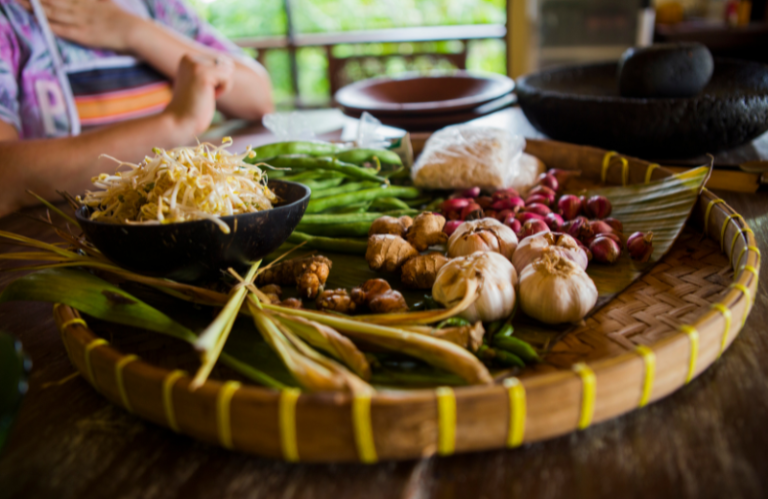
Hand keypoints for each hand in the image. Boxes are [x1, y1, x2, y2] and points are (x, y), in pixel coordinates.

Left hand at [17, 0, 141, 50]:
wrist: (136, 31)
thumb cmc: (127, 20)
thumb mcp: (110, 3)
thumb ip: (101, 0)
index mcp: (89, 3)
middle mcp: (82, 10)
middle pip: (55, 2)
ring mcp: (81, 22)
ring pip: (55, 14)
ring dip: (38, 9)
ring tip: (23, 5)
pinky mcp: (83, 35)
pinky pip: (64, 30)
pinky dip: (51, 25)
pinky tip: (40, 23)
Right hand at [164, 54, 233, 136]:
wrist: (179, 121)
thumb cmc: (193, 107)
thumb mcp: (202, 83)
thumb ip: (212, 71)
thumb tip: (231, 64)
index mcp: (188, 58)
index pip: (220, 61)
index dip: (217, 80)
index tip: (201, 90)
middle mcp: (190, 57)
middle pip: (226, 63)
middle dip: (222, 82)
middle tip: (204, 93)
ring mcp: (195, 64)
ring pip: (228, 69)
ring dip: (222, 86)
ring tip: (205, 94)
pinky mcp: (203, 73)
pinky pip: (228, 78)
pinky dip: (223, 90)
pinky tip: (208, 96)